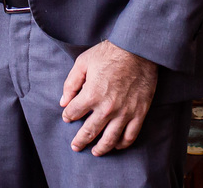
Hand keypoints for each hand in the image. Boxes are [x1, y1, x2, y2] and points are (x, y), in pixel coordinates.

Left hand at [60, 40, 157, 155]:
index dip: (68, 116)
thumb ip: (71, 83)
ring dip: (100, 148)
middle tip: (75, 146)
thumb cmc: (108, 54)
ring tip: (95, 152)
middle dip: (80, 140)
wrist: (138, 50)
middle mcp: (107, 108)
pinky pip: (130, 135)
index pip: (74, 113)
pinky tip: (116, 145)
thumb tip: (63, 102)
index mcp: (91, 94)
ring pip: (110, 139)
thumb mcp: (83, 63)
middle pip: (89, 131)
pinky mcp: (139, 113)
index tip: (68, 117)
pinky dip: (122, 143)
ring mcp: (124, 113)